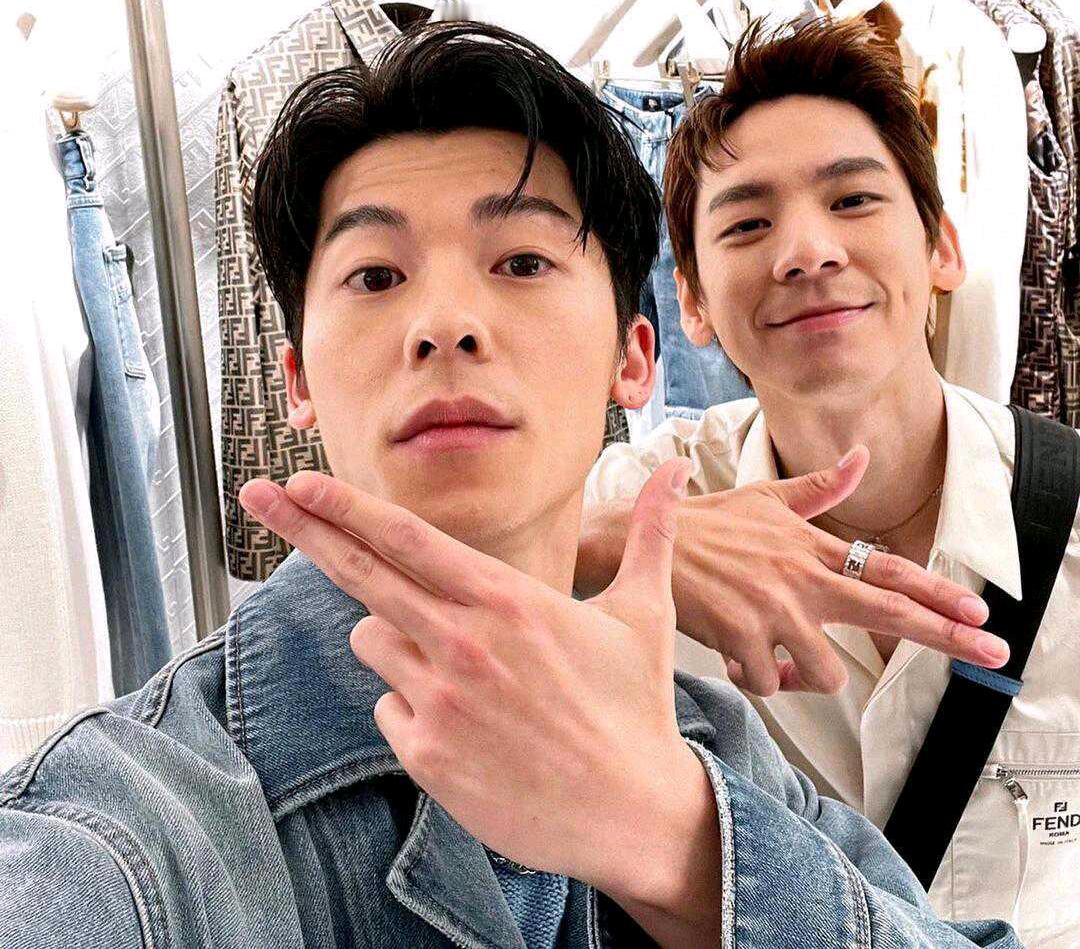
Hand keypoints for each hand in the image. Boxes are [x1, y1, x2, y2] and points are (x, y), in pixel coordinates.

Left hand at [239, 461, 722, 922]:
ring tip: (466, 670)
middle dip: (304, 528)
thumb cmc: (636, 707)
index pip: (407, 540)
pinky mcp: (426, 755)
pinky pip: (388, 708)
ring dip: (398, 642)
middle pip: (361, 574)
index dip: (347, 506)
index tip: (301, 480)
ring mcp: (439, 701)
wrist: (634, 813)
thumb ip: (649, 534)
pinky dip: (413, 707)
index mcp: (507, 600)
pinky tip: (471, 725)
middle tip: (257, 496)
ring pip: (374, 642)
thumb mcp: (645, 613)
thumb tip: (678, 472)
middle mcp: (463, 643)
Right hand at [663, 447, 1008, 695]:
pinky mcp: (740, 638)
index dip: (936, 590)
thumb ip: (819, 489)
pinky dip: (759, 679)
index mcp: (808, 546)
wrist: (636, 541)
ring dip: (807, 673)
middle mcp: (799, 577)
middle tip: (990, 653)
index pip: (884, 568)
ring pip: (827, 671)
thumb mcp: (763, 498)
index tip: (976, 610)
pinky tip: (738, 657)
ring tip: (778, 655)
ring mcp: (772, 609)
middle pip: (886, 611)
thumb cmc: (703, 525)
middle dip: (945, 634)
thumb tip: (862, 456)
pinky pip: (771, 684)